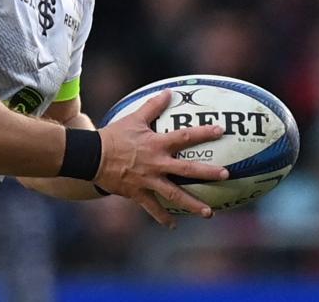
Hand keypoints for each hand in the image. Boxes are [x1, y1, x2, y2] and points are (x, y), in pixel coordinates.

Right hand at [94, 90, 227, 227]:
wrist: (93, 156)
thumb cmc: (114, 136)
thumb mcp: (133, 118)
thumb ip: (153, 106)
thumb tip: (169, 92)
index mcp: (156, 144)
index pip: (185, 137)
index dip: (203, 133)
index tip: (220, 131)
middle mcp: (156, 163)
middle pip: (186, 169)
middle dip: (207, 172)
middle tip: (226, 175)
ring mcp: (148, 180)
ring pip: (174, 194)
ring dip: (192, 204)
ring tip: (209, 213)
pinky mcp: (138, 193)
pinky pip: (152, 208)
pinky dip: (162, 217)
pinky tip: (173, 225)